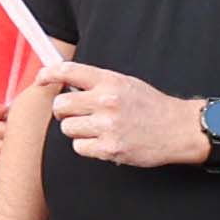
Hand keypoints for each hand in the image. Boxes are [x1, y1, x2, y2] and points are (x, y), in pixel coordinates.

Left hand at [42, 63, 204, 170]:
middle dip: (63, 111)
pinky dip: (87, 147)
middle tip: (75, 113)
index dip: (49, 74)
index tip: (41, 79)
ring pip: (68, 128)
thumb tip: (67, 82)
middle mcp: (107, 101)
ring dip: (77, 130)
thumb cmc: (152, 107)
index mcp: (110, 81)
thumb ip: (98, 83)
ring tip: (96, 129)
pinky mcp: (110, 148)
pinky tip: (102, 142)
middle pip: (60, 105)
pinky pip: (79, 147)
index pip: (69, 71)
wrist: (178, 129)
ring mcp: (107, 126)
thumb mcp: (127, 84)